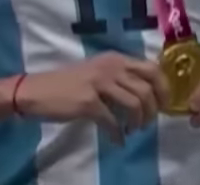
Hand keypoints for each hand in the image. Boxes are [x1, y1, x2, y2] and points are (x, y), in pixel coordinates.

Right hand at [15, 53, 164, 143]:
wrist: (35, 91)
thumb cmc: (67, 83)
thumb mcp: (98, 71)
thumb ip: (120, 76)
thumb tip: (146, 93)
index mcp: (116, 59)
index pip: (152, 69)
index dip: (163, 88)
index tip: (164, 104)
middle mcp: (111, 67)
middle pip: (147, 87)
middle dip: (154, 109)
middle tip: (149, 122)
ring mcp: (99, 84)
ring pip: (134, 104)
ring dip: (138, 121)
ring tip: (134, 130)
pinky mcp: (87, 102)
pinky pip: (112, 120)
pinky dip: (117, 133)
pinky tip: (117, 140)